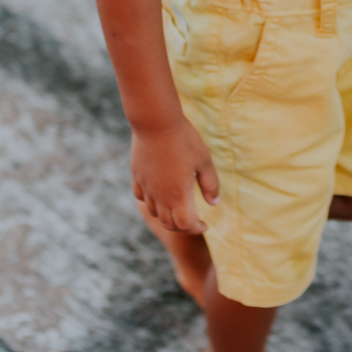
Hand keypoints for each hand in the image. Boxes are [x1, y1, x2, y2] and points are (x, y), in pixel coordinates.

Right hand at [131, 117, 220, 233]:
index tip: (205, 224)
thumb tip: (214, 203)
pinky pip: (141, 198)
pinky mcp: (137, 176)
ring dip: (167, 216)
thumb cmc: (184, 140)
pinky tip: (159, 195)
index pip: (185, 225)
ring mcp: (146, 186)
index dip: (196, 229)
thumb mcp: (204, 161)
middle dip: (183, 227)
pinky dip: (151, 202)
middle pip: (168, 224)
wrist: (156, 122)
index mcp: (178, 195)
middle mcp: (159, 195)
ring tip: (178, 208)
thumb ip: (210, 185)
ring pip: (154, 213)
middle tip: (193, 221)